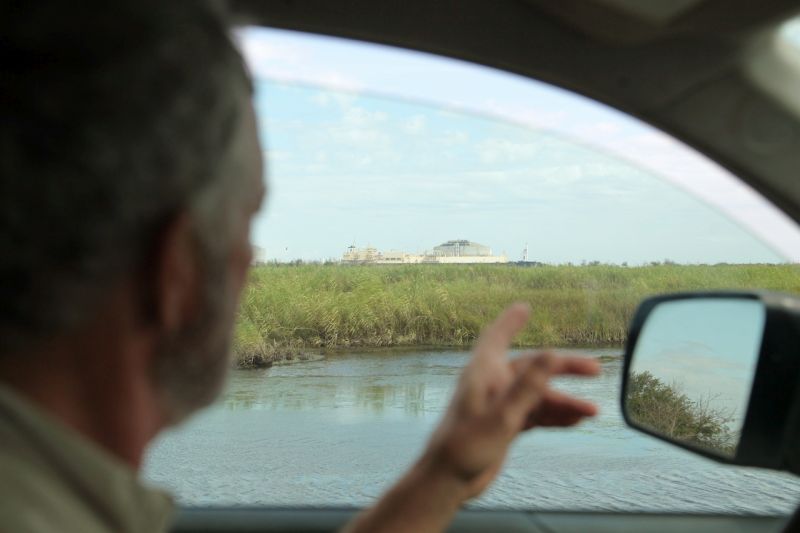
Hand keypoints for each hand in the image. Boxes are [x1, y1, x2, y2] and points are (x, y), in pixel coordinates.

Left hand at [422, 303, 599, 499]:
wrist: (449, 481)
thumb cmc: (465, 446)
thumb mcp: (502, 416)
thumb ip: (528, 386)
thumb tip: (551, 354)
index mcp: (483, 372)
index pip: (497, 336)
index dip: (511, 321)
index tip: (524, 307)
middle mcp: (491, 384)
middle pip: (532, 367)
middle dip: (563, 368)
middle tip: (595, 370)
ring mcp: (499, 405)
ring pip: (538, 395)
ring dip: (564, 401)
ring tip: (592, 412)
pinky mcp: (504, 425)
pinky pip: (535, 414)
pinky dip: (553, 417)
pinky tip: (575, 422)